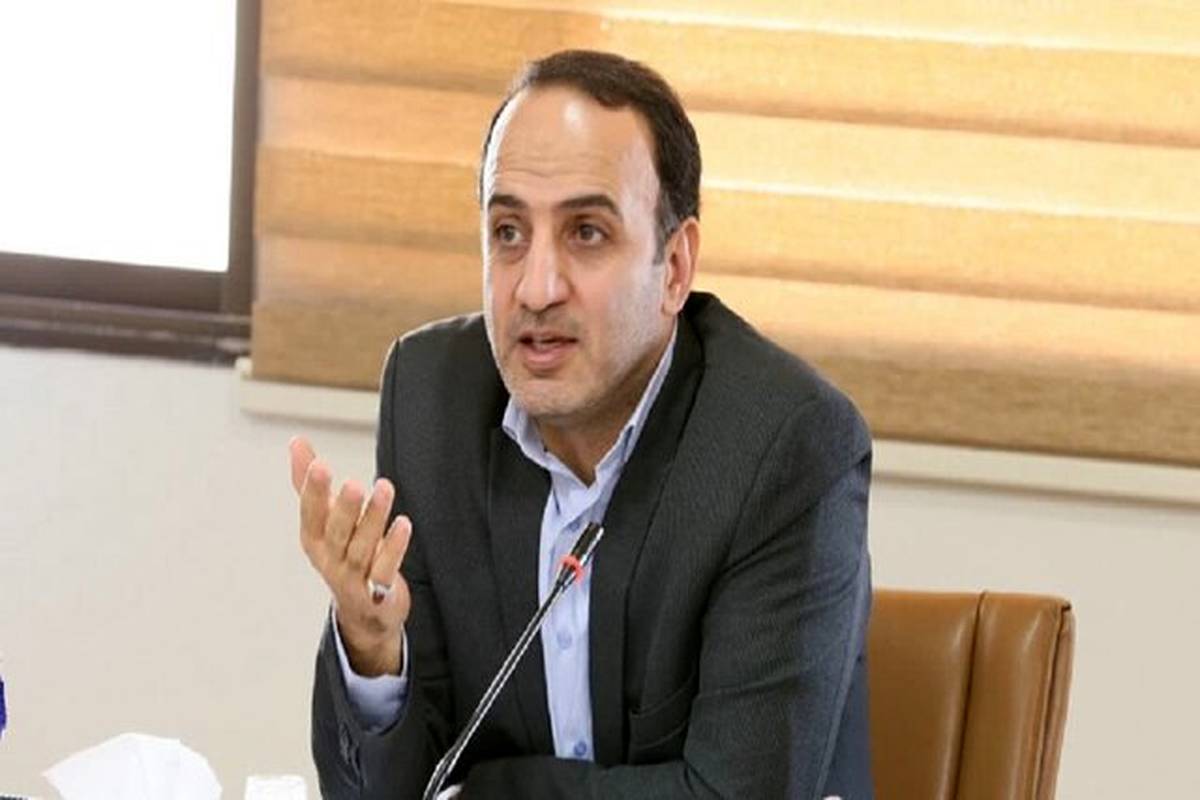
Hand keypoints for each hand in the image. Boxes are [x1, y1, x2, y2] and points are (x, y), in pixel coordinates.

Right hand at [289, 435, 411, 675]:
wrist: (363, 613)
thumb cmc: (342, 555)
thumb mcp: (322, 521)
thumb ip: (309, 482)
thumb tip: (296, 442)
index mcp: (315, 539)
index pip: (310, 514)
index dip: (313, 492)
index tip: (319, 465)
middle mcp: (331, 559)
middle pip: (336, 532)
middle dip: (344, 508)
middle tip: (353, 484)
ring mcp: (354, 578)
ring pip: (363, 548)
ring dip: (374, 519)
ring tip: (383, 489)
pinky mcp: (378, 592)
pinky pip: (385, 569)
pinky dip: (393, 548)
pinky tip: (403, 524)